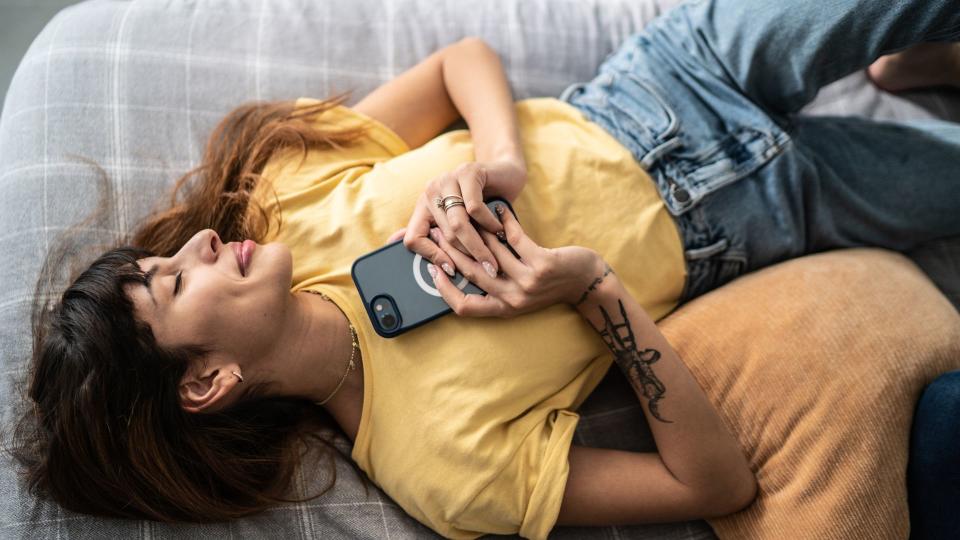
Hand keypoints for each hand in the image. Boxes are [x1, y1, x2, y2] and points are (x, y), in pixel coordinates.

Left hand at [389, 159, 526, 278]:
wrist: (506, 174)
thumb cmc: (485, 202)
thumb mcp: (461, 221)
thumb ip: (439, 236)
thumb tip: (403, 250)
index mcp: (424, 205)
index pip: (413, 238)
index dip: (432, 257)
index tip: (452, 270)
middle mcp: (432, 191)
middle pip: (442, 235)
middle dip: (466, 256)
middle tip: (485, 270)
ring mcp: (448, 179)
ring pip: (457, 223)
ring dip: (478, 245)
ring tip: (492, 258)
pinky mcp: (467, 172)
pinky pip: (474, 208)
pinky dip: (488, 223)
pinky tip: (499, 230)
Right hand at [425, 202, 603, 317]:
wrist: (587, 282)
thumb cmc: (549, 284)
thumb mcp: (519, 292)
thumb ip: (493, 284)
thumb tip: (460, 268)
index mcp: (504, 309)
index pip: (464, 307)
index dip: (444, 289)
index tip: (432, 266)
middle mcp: (514, 300)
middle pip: (471, 273)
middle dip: (452, 249)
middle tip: (440, 228)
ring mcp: (528, 283)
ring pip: (490, 252)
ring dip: (475, 229)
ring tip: (465, 213)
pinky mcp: (542, 264)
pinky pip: (514, 238)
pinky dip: (505, 220)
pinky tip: (500, 207)